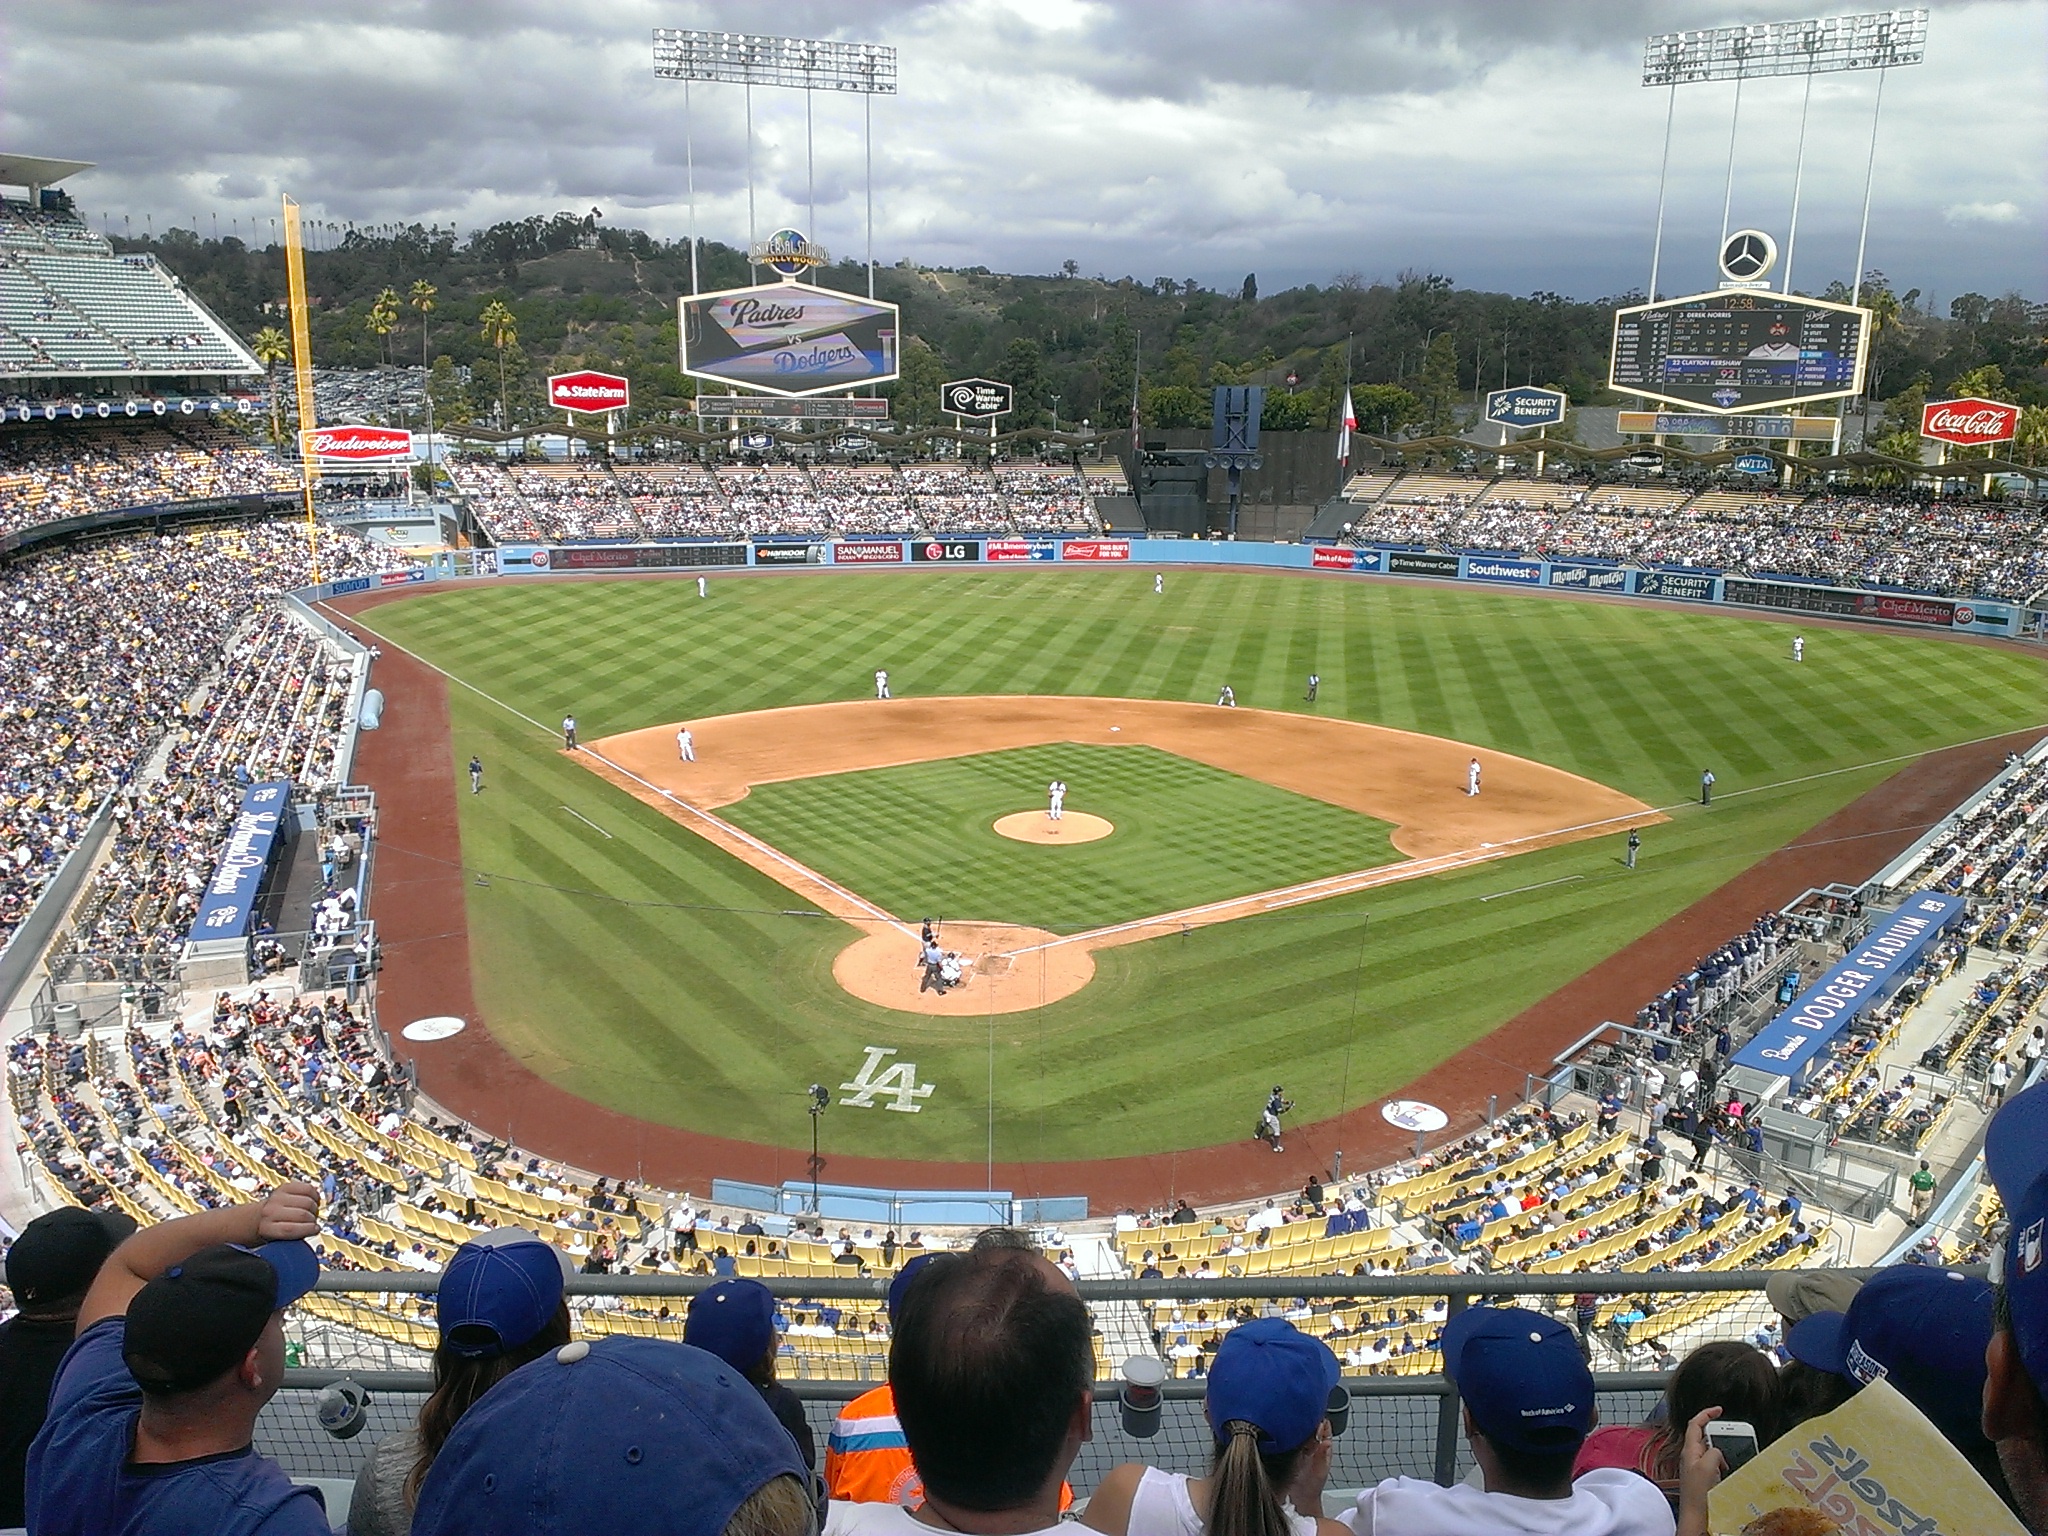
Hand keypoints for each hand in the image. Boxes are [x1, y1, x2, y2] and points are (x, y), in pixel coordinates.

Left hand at [257, 1181, 320, 1240]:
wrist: (256, 1217)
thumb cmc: (270, 1231)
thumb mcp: (277, 1240)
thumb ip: (292, 1238)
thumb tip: (312, 1231)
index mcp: (267, 1229)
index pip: (290, 1229)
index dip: (307, 1229)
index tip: (316, 1229)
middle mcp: (271, 1211)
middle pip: (301, 1214)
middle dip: (312, 1219)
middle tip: (313, 1222)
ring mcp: (277, 1197)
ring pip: (307, 1201)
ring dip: (315, 1208)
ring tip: (312, 1212)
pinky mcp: (285, 1187)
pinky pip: (307, 1188)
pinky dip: (314, 1194)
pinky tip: (313, 1200)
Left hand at [1675, 1405, 1726, 1535]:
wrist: (1695, 1516)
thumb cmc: (1698, 1493)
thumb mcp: (1708, 1467)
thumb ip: (1713, 1452)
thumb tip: (1717, 1450)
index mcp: (1689, 1450)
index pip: (1694, 1424)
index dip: (1706, 1414)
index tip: (1718, 1409)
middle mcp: (1691, 1457)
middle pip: (1703, 1436)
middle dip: (1717, 1434)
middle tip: (1730, 1437)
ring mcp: (1696, 1467)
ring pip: (1709, 1450)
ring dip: (1721, 1451)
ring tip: (1729, 1458)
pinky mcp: (1702, 1477)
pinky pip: (1713, 1464)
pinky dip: (1721, 1463)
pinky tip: (1727, 1471)